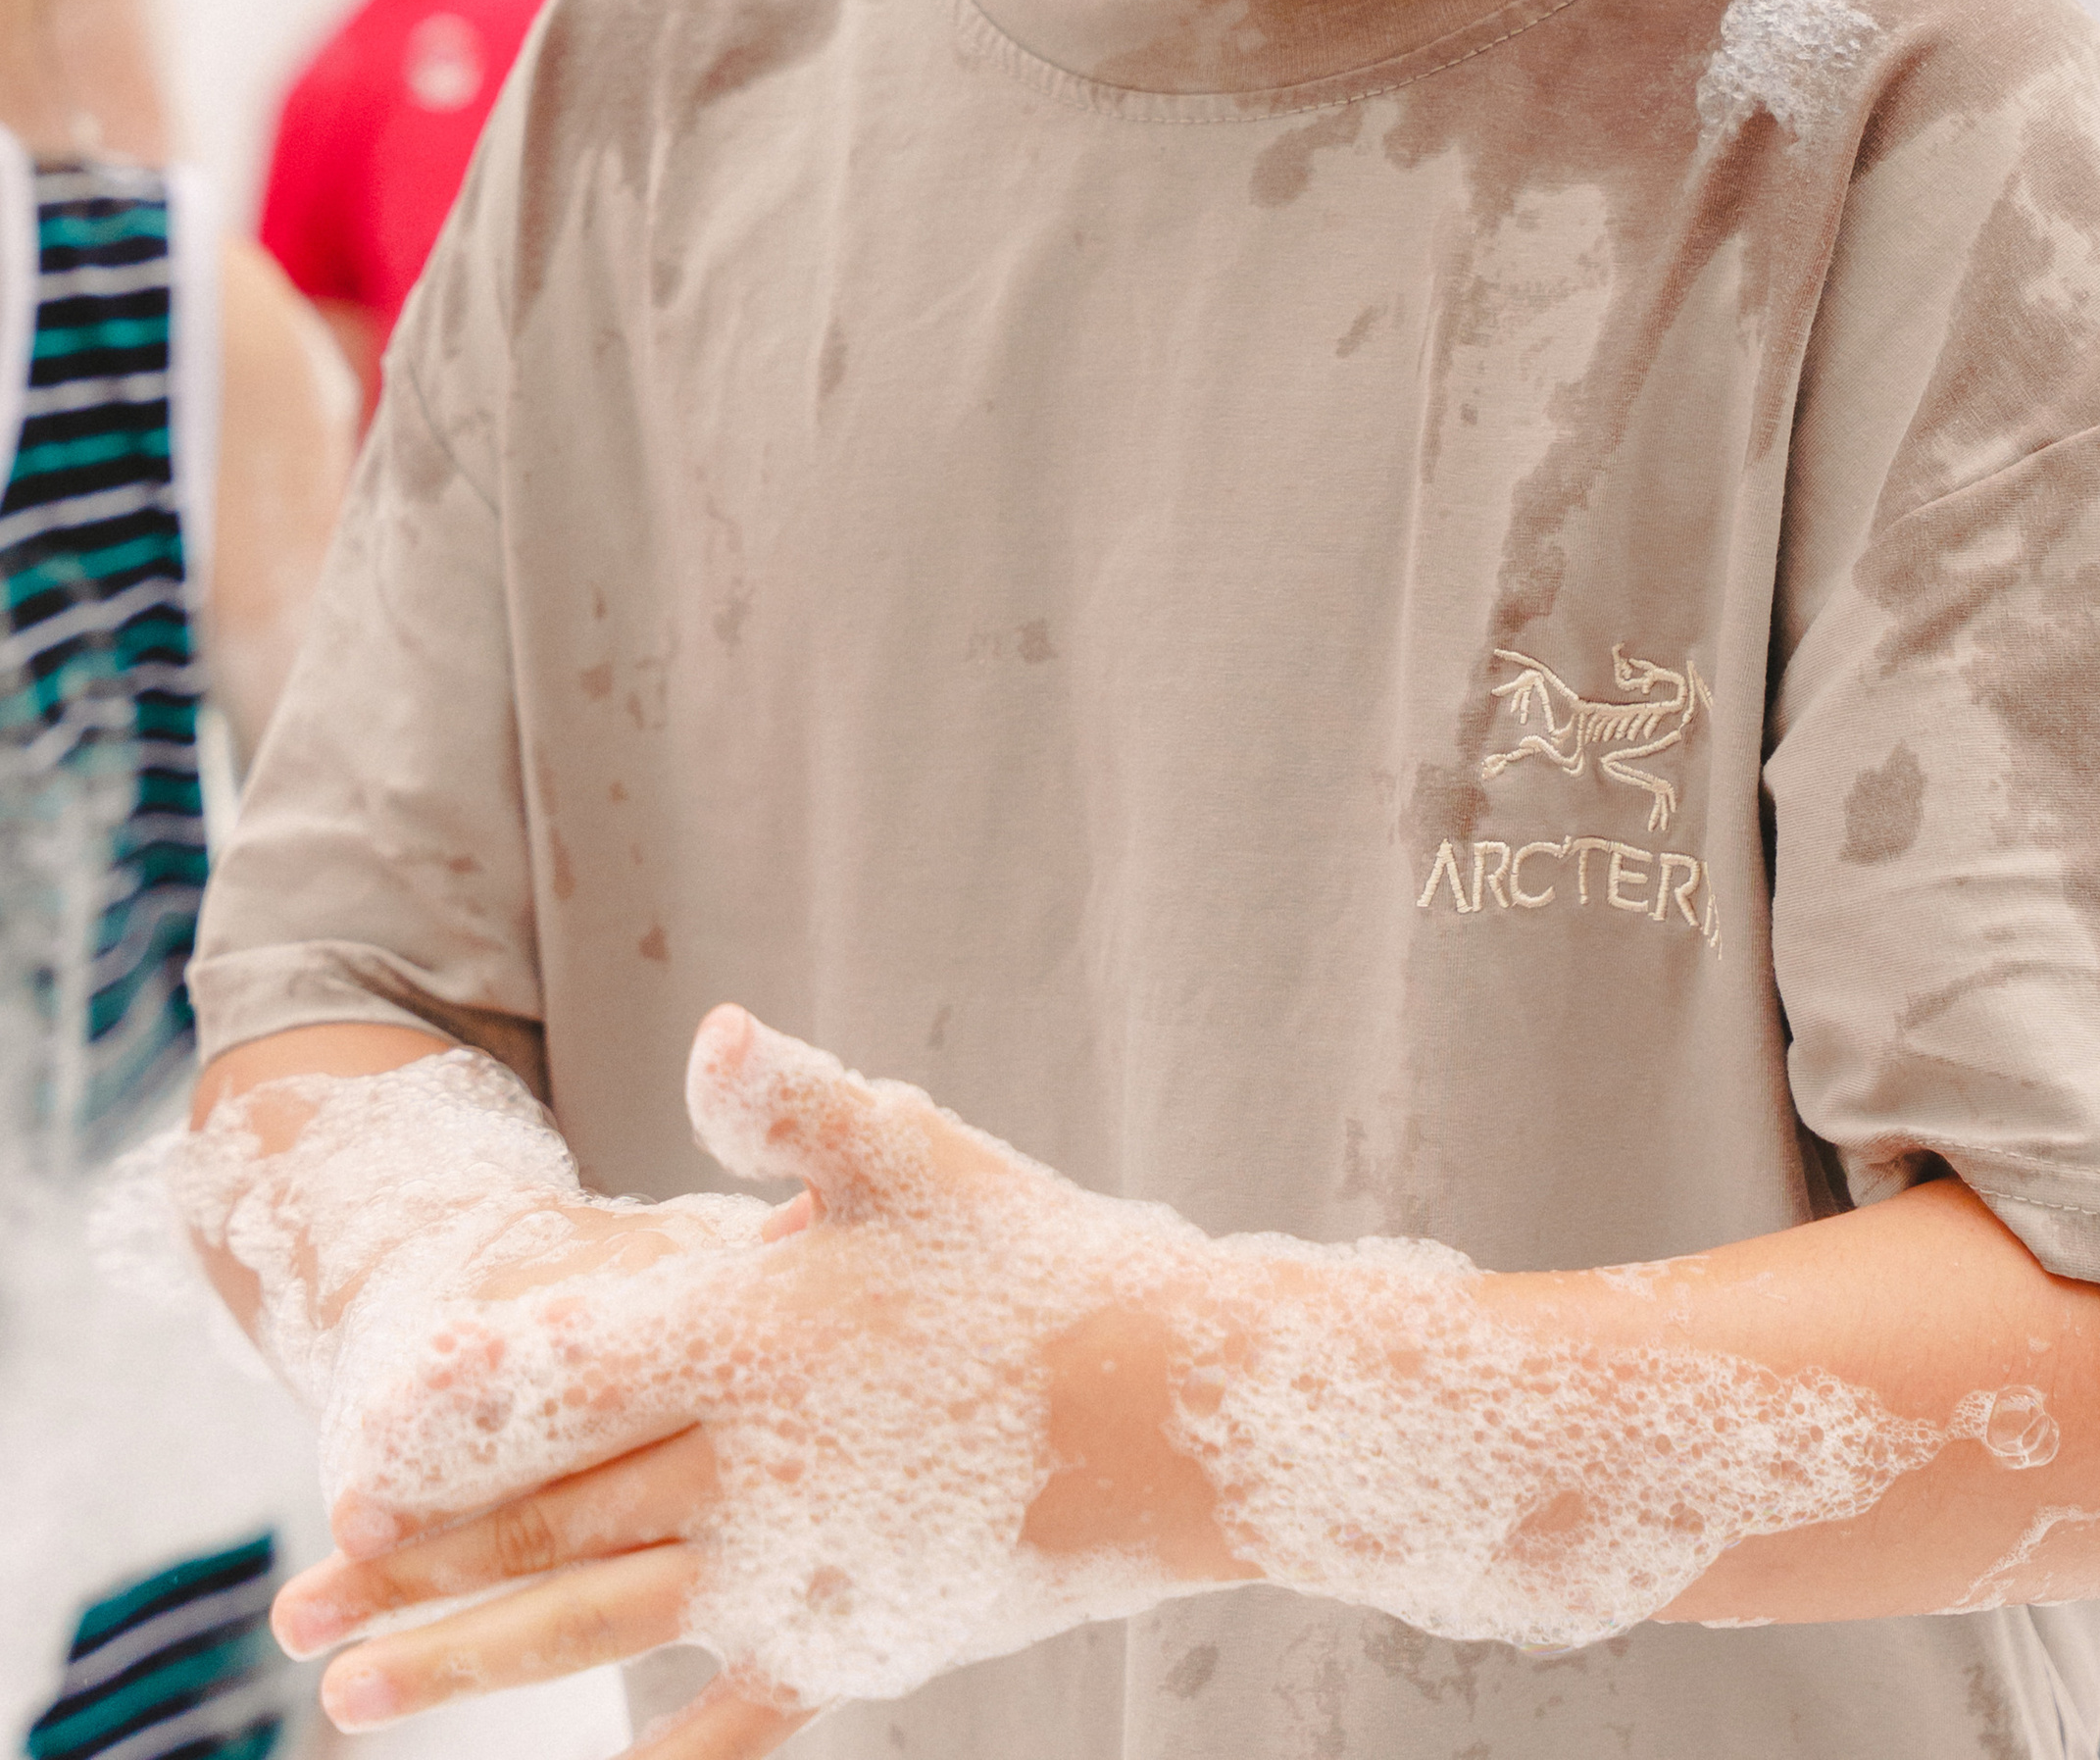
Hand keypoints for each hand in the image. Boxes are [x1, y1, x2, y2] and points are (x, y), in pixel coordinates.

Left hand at [274, 1008, 1237, 1740]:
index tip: (350, 1457)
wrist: (1184, 1417)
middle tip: (300, 1608)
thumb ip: (796, 1103)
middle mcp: (752, 1469)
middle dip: (415, 1566)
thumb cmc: (1044, 1263)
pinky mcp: (855, 1644)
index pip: (557, 1386)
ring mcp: (798, 1574)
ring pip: (600, 1625)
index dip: (446, 1424)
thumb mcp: (918, 1155)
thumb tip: (714, 1028)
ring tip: (358, 1700)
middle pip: (548, 1523)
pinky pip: (732, 1710)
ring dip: (473, 1661)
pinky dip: (657, 1748)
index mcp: (750, 1338)